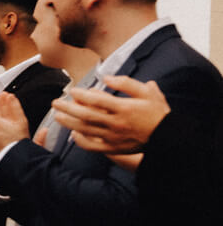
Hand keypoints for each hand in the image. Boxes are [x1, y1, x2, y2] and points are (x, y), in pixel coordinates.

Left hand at [52, 75, 169, 154]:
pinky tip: (73, 134)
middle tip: (56, 102)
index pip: (98, 100)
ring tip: (58, 116)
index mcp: (125, 108)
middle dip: (68, 108)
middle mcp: (116, 123)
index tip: (72, 90)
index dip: (82, 95)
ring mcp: (113, 137)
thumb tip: (106, 77)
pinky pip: (93, 146)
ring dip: (69, 123)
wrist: (168, 137)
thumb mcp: (148, 93)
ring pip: (86, 130)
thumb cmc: (158, 113)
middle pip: (86, 115)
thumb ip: (127, 83)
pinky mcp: (114, 148)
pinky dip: (81, 141)